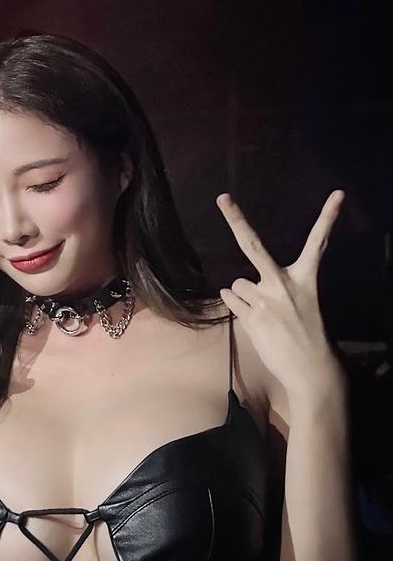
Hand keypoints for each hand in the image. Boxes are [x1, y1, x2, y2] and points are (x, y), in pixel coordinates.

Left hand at [217, 190, 344, 399]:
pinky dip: (237, 306)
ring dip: (242, 295)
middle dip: (236, 219)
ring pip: (236, 284)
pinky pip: (231, 300)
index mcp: (306, 277)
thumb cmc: (305, 333)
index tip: (338, 193)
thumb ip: (272, 287)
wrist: (310, 367)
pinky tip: (255, 319)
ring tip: (263, 313)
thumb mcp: (302, 302)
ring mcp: (265, 299)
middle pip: (253, 246)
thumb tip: (235, 284)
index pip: (319, 242)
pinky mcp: (251, 317)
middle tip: (222, 198)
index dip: (328, 217)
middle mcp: (284, 283)